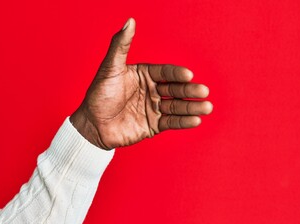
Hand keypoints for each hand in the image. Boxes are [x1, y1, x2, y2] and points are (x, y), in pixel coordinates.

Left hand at [70, 18, 212, 149]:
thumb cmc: (99, 95)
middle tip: (203, 91)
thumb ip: (120, 45)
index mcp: (145, 75)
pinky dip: (183, 122)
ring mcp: (154, 108)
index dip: (177, 73)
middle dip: (189, 90)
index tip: (188, 74)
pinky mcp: (154, 125)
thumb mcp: (110, 68)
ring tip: (206, 107)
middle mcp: (152, 90)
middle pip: (175, 89)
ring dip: (192, 107)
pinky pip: (171, 122)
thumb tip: (130, 21)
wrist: (92, 125)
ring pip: (177, 106)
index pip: (165, 72)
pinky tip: (195, 120)